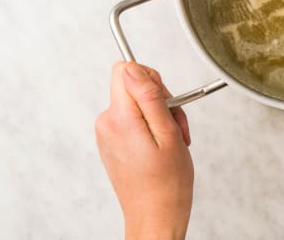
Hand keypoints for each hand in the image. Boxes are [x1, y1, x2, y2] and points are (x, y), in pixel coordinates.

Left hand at [95, 61, 193, 239]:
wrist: (155, 215)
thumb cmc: (167, 182)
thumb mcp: (168, 133)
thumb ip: (148, 97)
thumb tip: (132, 68)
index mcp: (120, 118)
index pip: (125, 70)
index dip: (151, 77)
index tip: (165, 99)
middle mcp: (107, 123)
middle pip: (135, 86)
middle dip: (162, 100)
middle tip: (176, 126)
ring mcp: (108, 133)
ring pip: (138, 103)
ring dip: (161, 116)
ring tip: (173, 141)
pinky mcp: (113, 141)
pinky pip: (134, 118)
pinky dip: (153, 127)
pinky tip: (163, 146)